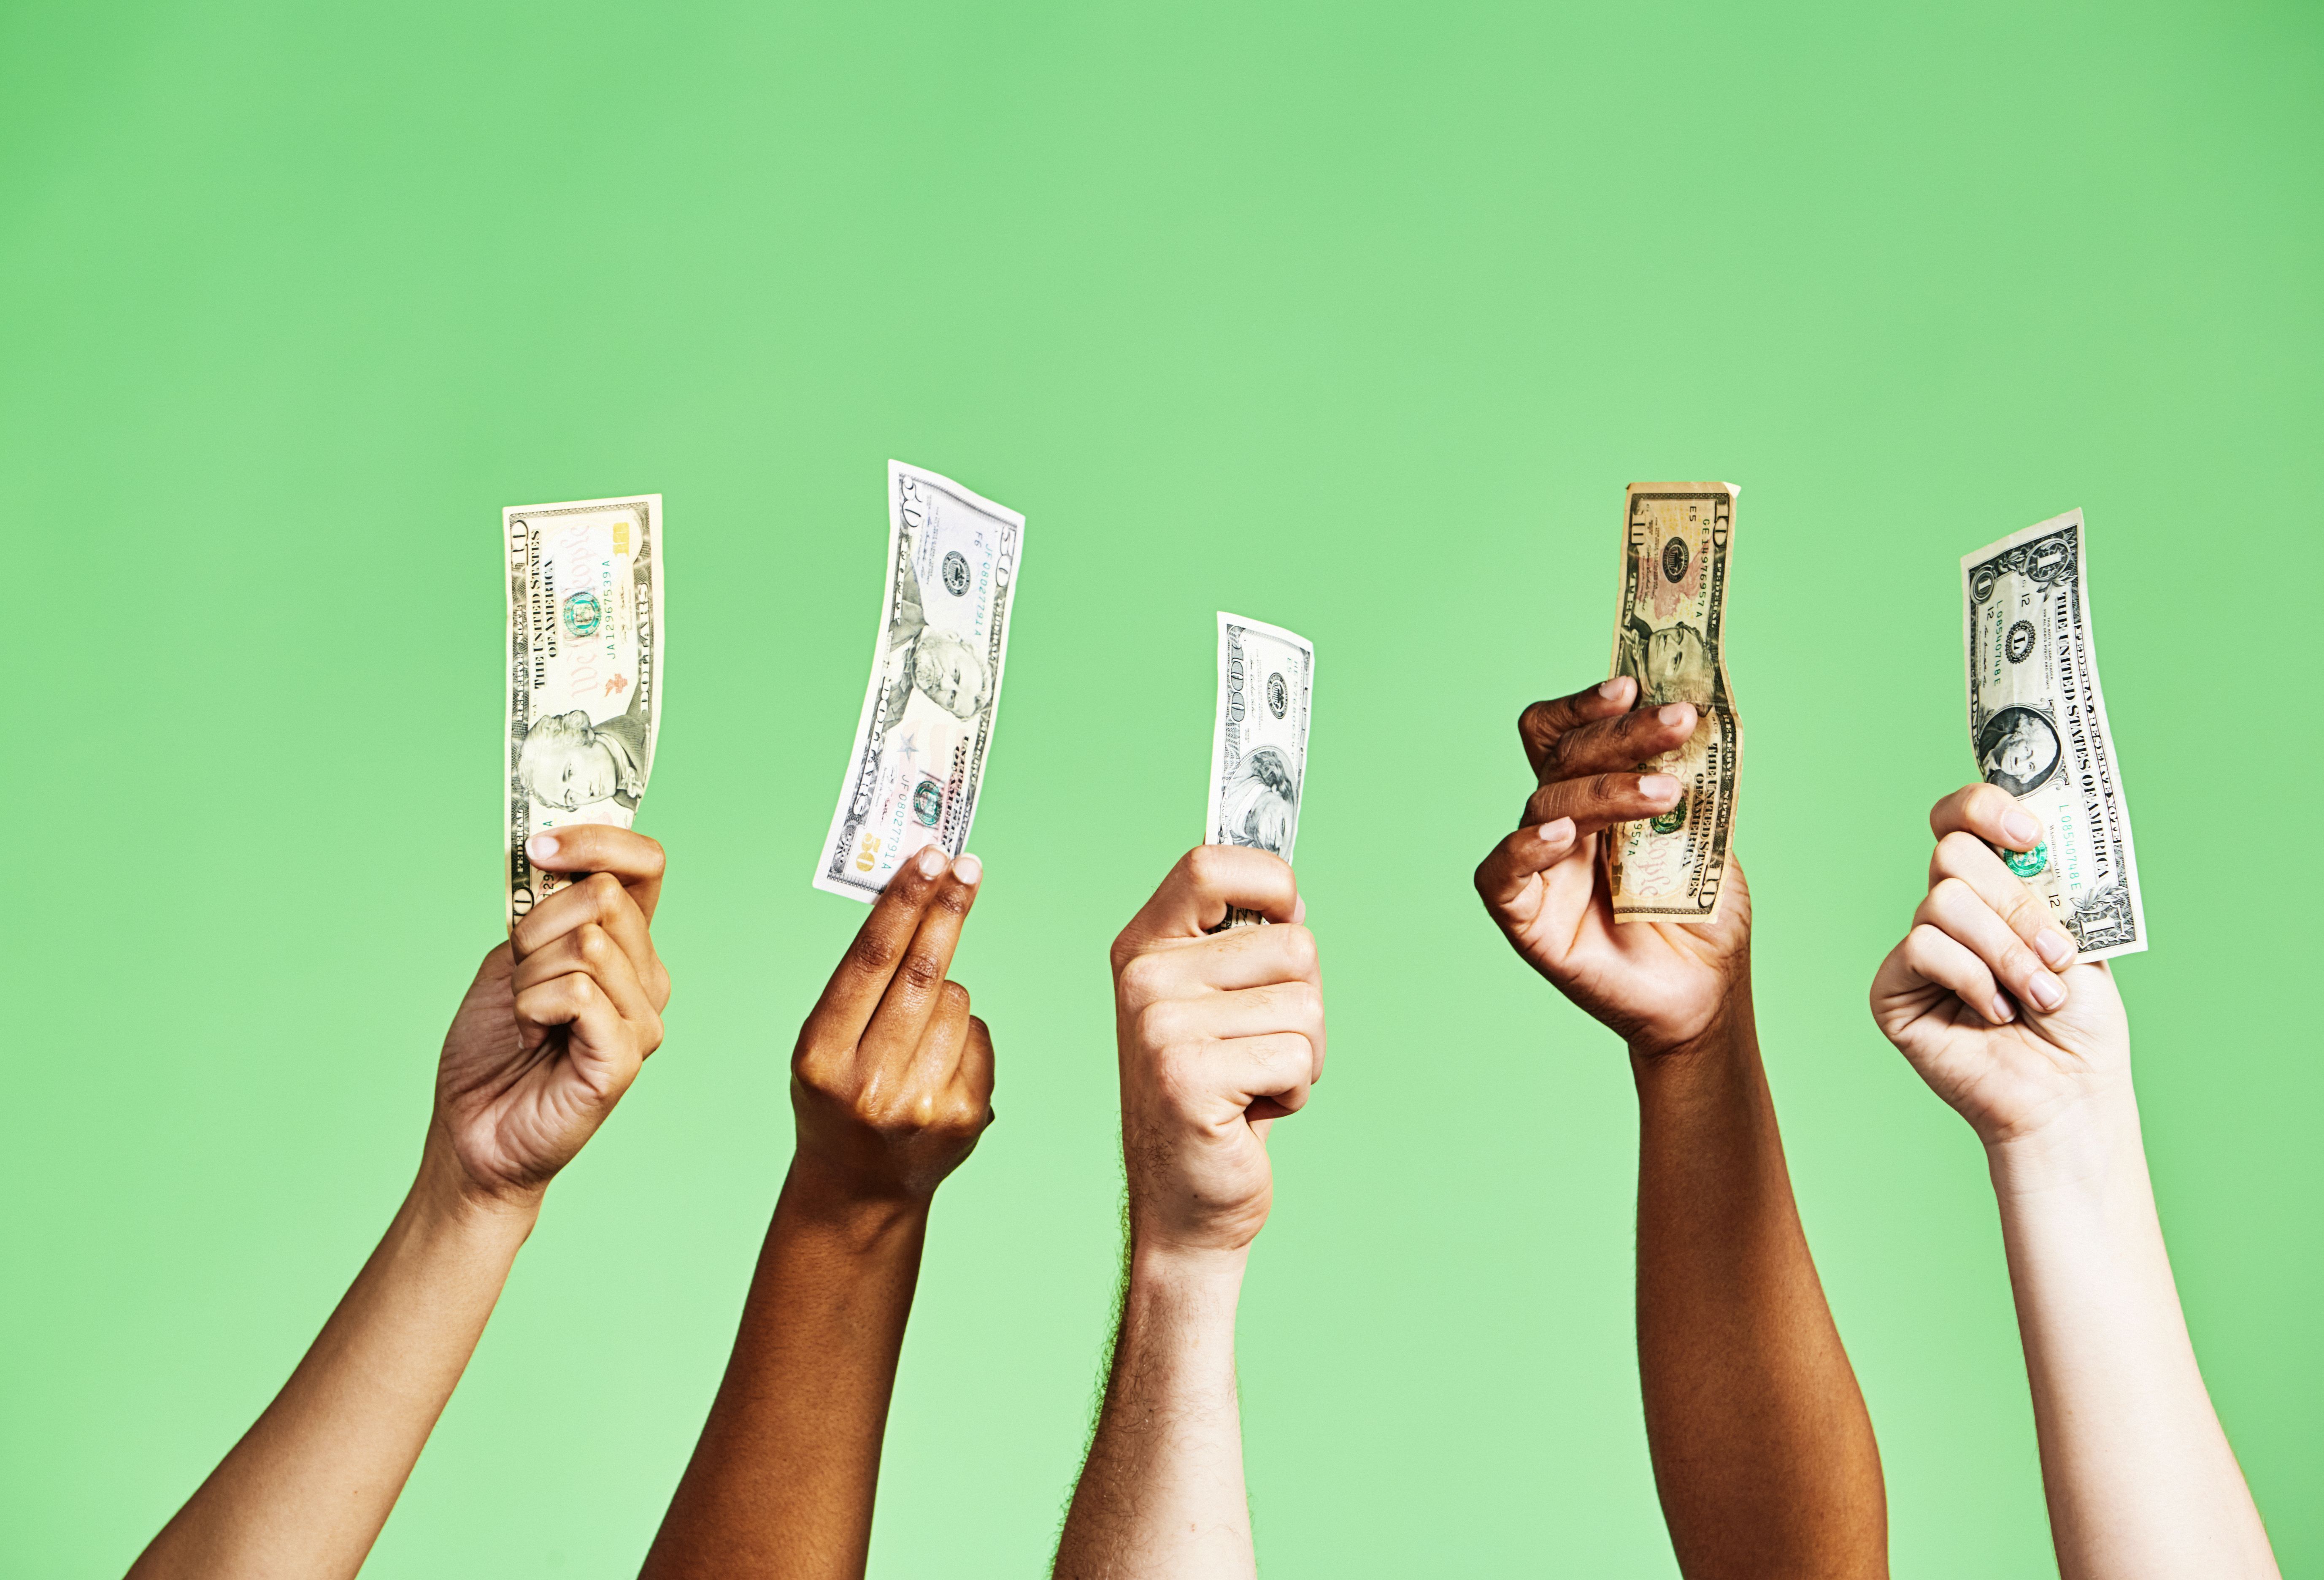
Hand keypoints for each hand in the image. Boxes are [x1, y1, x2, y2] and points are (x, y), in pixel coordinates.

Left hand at [431, 826, 671, 1205]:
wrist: (474, 1131)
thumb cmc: (493, 1049)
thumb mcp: (512, 957)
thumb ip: (544, 908)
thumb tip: (550, 846)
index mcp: (627, 946)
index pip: (644, 864)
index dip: (595, 839)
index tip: (538, 846)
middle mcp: (647, 977)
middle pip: (604, 897)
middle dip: (537, 927)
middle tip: (520, 977)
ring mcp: (643, 1019)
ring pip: (586, 944)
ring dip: (529, 977)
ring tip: (527, 1018)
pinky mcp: (625, 1056)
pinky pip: (577, 993)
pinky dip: (534, 1008)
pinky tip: (534, 1038)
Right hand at [790, 846, 994, 1203]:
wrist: (858, 1188)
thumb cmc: (838, 1096)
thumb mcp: (823, 1044)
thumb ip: (859, 984)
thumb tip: (913, 894)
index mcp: (821, 1057)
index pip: (870, 962)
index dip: (903, 904)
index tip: (930, 858)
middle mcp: (869, 1084)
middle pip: (922, 973)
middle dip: (946, 911)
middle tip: (966, 865)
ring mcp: (921, 1104)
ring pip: (956, 1000)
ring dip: (945, 991)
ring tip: (915, 1029)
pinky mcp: (963, 1117)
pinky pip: (978, 1036)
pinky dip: (963, 1033)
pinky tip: (938, 1063)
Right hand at [1108, 847, 1324, 1256]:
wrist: (1183, 1203)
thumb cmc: (1213, 1099)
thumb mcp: (1217, 1005)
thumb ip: (1243, 946)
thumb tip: (1292, 897)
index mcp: (1144, 946)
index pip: (1211, 864)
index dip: (1269, 882)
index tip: (1282, 918)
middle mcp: (1144, 978)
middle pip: (1292, 943)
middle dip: (1303, 1002)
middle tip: (1256, 1048)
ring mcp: (1160, 1027)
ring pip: (1305, 1005)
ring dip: (1303, 1054)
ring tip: (1253, 1082)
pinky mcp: (1189, 1078)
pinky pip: (1297, 1058)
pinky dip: (1294, 1092)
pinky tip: (1250, 1113)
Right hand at [1473, 675, 1749, 1053]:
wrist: (1707, 997)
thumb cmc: (1703, 918)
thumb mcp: (1708, 836)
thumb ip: (1691, 783)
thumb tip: (1698, 714)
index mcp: (1595, 799)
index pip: (1567, 734)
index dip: (1587, 705)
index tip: (1633, 686)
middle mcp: (1561, 825)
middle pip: (1563, 756)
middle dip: (1620, 733)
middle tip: (1677, 722)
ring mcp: (1540, 870)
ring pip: (1546, 802)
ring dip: (1605, 788)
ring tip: (1664, 795)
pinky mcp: (1525, 919)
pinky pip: (1502, 873)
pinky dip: (1526, 846)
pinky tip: (1563, 836)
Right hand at [1868, 784, 2130, 1147]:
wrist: (2068, 1093)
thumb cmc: (2079, 1024)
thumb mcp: (2079, 937)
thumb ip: (2047, 884)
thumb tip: (2033, 835)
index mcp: (1994, 888)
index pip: (1963, 818)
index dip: (1985, 808)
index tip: (2029, 836)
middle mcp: (1950, 910)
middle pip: (1954, 852)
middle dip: (2015, 905)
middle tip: (2055, 954)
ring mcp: (1918, 948)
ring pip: (1943, 901)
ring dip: (2005, 951)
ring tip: (2036, 996)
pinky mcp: (1893, 987)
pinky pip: (1924, 948)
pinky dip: (1972, 978)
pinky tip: (1995, 1012)